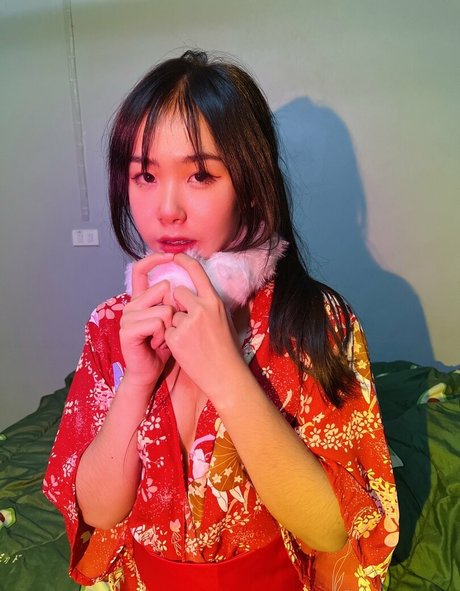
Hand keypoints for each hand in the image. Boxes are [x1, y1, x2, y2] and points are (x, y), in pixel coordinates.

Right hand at [120, 252, 174, 388]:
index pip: (140, 270)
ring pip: (164, 308)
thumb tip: (183, 281)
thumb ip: (172, 301)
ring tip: (162, 338)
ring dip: (170, 326)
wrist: (148, 372)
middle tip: (167, 329)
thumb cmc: (162, 347)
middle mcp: (131, 304)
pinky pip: (158, 322)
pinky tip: (156, 344)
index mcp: (140, 299)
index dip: (154, 259)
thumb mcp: (170, 320)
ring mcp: (127, 316)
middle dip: (174, 310)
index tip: (170, 255)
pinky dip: (164, 335)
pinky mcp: (127, 330)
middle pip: (163, 288)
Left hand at [164, 253, 246, 398]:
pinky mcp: (176, 338)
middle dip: (177, 304)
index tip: (175, 256)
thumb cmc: (227, 349)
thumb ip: (209, 304)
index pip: (197, 272)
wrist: (225, 375)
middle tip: (189, 322)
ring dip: (175, 324)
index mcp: (214, 301)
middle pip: (177, 292)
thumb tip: (197, 292)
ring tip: (191, 341)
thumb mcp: (223, 319)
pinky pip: (166, 331)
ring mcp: (187, 323)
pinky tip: (185, 350)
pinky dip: (171, 340)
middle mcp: (201, 308)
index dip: (184, 260)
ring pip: (171, 314)